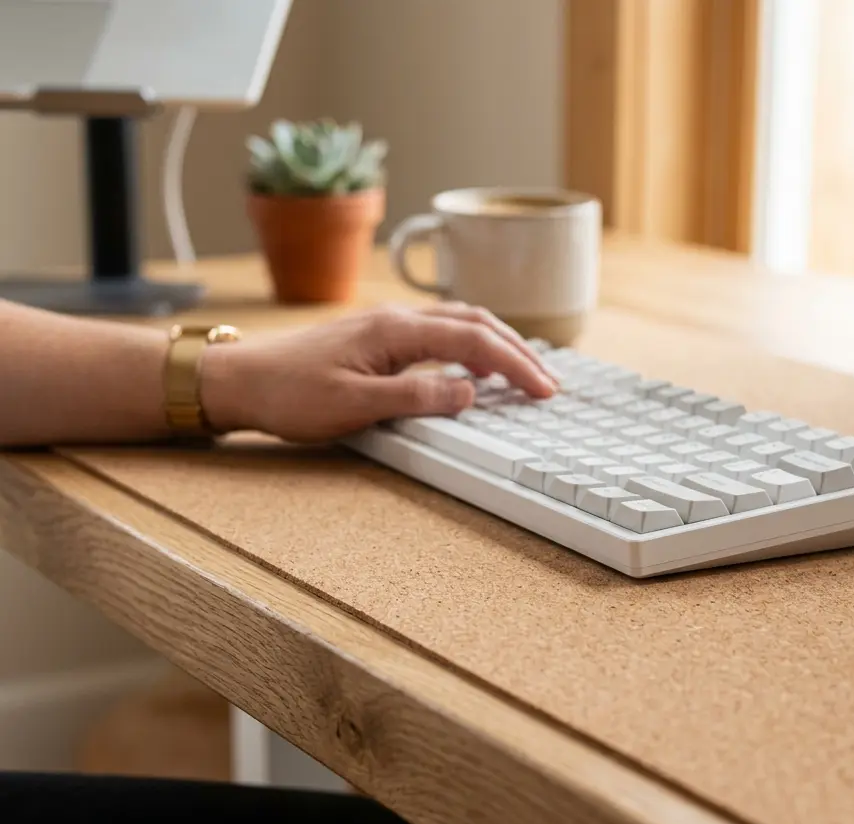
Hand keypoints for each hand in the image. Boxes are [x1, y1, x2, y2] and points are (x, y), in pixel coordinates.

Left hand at [200, 302, 557, 442]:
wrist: (239, 379)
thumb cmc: (289, 394)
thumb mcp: (354, 406)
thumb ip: (415, 398)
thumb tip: (469, 394)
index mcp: (396, 332)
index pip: (474, 342)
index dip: (515, 365)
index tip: (543, 390)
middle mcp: (396, 320)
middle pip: (475, 322)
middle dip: (517, 350)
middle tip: (547, 381)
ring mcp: (387, 325)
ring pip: (459, 322)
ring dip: (497, 343)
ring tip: (523, 371)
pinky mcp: (377, 336)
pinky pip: (439, 331)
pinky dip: (470, 344)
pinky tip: (472, 366)